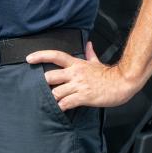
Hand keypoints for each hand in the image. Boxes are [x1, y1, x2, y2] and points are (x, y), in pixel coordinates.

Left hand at [26, 42, 143, 110]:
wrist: (122, 82)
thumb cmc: (109, 75)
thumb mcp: (97, 62)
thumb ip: (90, 54)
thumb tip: (89, 44)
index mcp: (76, 64)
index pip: (55, 56)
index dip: (40, 56)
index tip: (29, 59)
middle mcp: (75, 73)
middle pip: (50, 76)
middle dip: (46, 85)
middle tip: (49, 89)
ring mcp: (78, 85)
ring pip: (56, 92)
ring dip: (55, 98)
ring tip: (59, 101)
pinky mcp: (83, 97)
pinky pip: (66, 103)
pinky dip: (62, 107)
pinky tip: (64, 108)